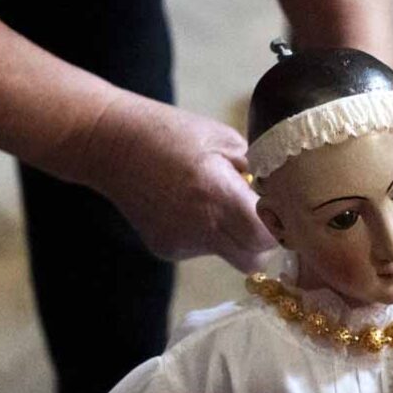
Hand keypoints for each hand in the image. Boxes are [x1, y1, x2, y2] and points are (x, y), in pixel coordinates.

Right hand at [78, 91, 276, 272]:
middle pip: (252, 260)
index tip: (283, 213)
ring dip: (233, 236)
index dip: (279, 228)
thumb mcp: (223, 139)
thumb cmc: (169, 132)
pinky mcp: (165, 250)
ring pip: (227, 255)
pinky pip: (201, 250)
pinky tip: (187, 207)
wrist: (109, 144)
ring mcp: (180, 244)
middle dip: (262, 242)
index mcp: (217, 196)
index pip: (265, 236)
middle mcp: (200, 229)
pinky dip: (205, 235)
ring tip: (213, 201)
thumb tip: (279, 191)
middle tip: (260, 216)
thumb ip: (256, 168)